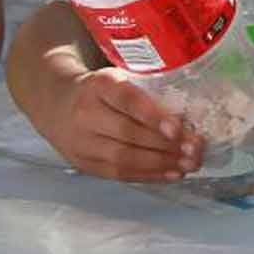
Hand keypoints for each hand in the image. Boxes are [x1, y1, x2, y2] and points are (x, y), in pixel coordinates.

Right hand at [48, 68, 205, 181]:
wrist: (56, 103)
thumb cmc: (100, 89)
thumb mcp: (117, 77)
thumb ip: (147, 87)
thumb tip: (197, 107)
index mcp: (98, 85)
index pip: (126, 100)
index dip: (153, 115)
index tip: (178, 128)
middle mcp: (85, 114)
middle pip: (128, 134)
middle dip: (166, 145)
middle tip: (195, 149)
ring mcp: (82, 142)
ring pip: (124, 158)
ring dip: (161, 164)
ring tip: (189, 164)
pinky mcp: (84, 164)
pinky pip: (120, 174)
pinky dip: (149, 176)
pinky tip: (172, 173)